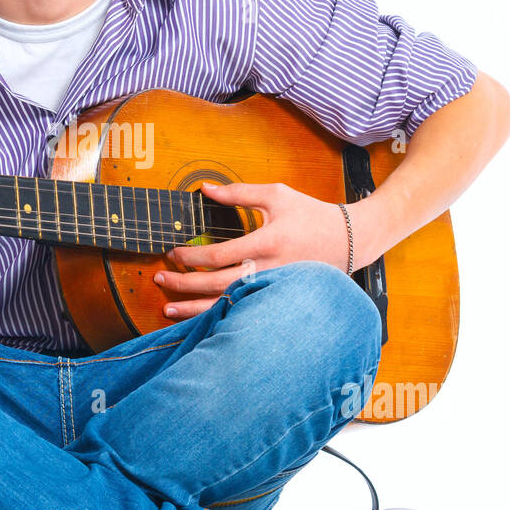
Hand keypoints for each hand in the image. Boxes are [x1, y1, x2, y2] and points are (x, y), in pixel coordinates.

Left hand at [151, 180, 363, 318]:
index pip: (219, 254)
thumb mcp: (276, 195)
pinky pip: (242, 313)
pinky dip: (218, 318)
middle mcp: (270, 270)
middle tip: (160, 278)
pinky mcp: (278, 300)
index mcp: (267, 242)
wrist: (349, 240)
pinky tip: (198, 320)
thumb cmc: (311, 215)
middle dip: (184, 284)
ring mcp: (275, 290)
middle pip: (218, 284)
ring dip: (195, 310)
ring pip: (229, 307)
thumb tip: (204, 189)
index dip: (191, 257)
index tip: (172, 253)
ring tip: (167, 310)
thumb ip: (237, 192)